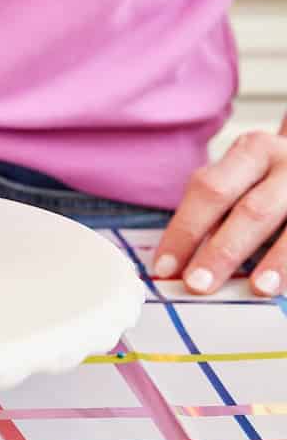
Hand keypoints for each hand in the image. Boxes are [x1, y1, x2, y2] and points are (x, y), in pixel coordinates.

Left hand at [153, 126, 286, 296]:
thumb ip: (216, 209)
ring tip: (257, 288)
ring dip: (276, 259)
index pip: (209, 191)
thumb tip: (180, 261)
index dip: (185, 231)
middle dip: (222, 251)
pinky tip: (284, 285)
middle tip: (197, 284)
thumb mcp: (245, 175)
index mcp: (252, 150)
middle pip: (251, 210)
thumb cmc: (273, 178)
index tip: (165, 269)